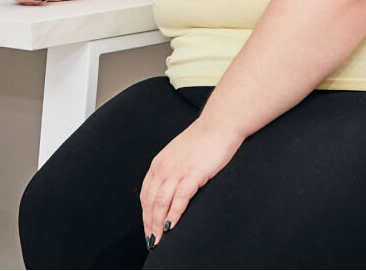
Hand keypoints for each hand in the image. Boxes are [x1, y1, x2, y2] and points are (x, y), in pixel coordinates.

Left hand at [140, 122, 243, 248]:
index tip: (148, 230)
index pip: (146, 195)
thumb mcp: (180, 155)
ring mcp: (177, 170)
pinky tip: (172, 226)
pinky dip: (174, 214)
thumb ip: (173, 171)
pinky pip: (180, 198)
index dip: (145, 215)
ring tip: (159, 239)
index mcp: (158, 164)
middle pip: (150, 202)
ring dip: (158, 224)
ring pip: (161, 202)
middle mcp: (163, 167)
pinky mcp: (193, 173)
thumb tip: (171, 191)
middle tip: (151, 242)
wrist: (220, 124)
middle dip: (149, 224)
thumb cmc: (204, 140)